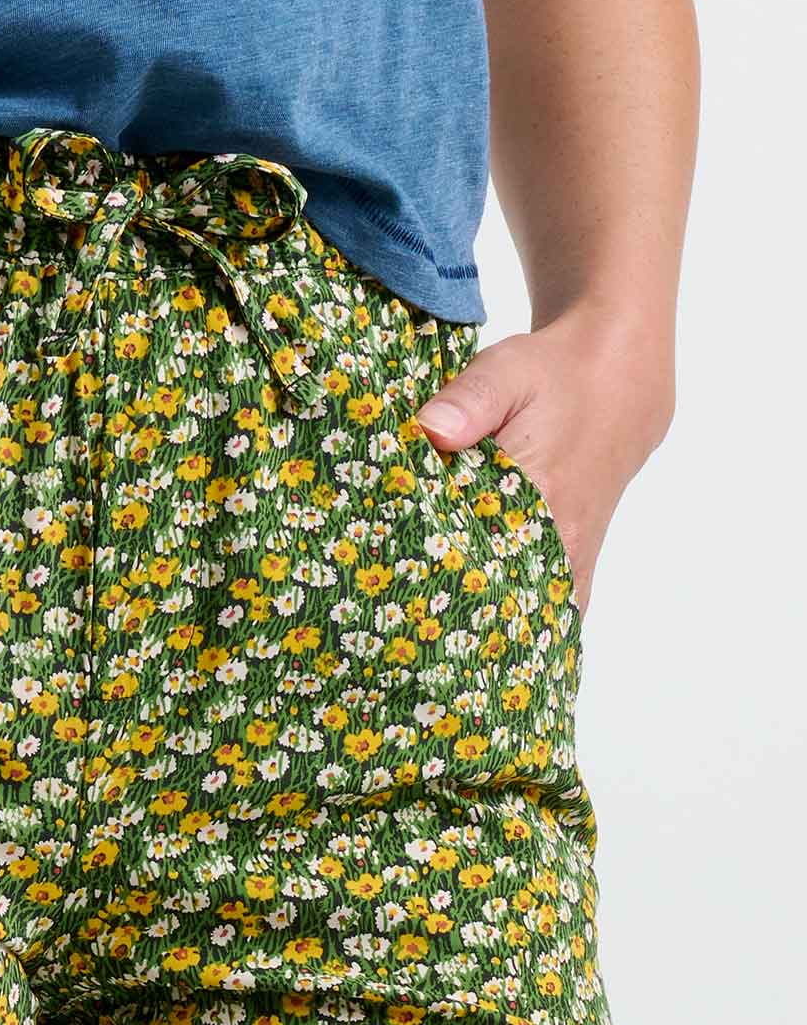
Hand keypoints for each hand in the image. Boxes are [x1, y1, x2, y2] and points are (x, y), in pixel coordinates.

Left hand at [414, 307, 674, 618]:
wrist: (620, 369)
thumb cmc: (556, 371)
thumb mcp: (507, 370)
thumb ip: (466, 402)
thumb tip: (429, 430)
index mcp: (541, 502)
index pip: (482, 572)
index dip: (441, 598)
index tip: (404, 620)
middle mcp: (563, 539)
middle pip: (506, 604)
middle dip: (463, 625)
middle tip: (413, 645)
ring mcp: (577, 552)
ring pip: (535, 611)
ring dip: (497, 627)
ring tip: (451, 654)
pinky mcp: (583, 551)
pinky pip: (560, 604)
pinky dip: (530, 621)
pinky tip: (498, 642)